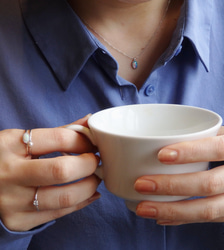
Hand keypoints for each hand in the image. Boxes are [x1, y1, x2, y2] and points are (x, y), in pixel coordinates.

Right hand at [0, 116, 99, 231]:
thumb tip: (89, 122)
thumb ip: (59, 132)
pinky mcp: (18, 220)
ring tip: (94, 177)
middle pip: (62, 170)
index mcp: (10, 145)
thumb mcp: (24, 139)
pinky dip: (82, 201)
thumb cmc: (7, 157)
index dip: (84, 140)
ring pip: (65, 197)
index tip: (93, 143)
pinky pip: (60, 212)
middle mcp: (9, 174)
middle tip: (95, 160)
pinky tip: (90, 193)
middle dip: (89, 164)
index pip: (59, 139)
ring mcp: (12, 200)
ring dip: (90, 185)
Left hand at [134, 126, 223, 224]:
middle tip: (141, 184)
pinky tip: (161, 216)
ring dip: (172, 209)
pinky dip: (183, 219)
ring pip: (209, 210)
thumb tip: (163, 140)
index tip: (161, 155)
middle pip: (210, 184)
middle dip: (172, 186)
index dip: (191, 152)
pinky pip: (210, 221)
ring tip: (144, 208)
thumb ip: (206, 137)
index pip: (220, 148)